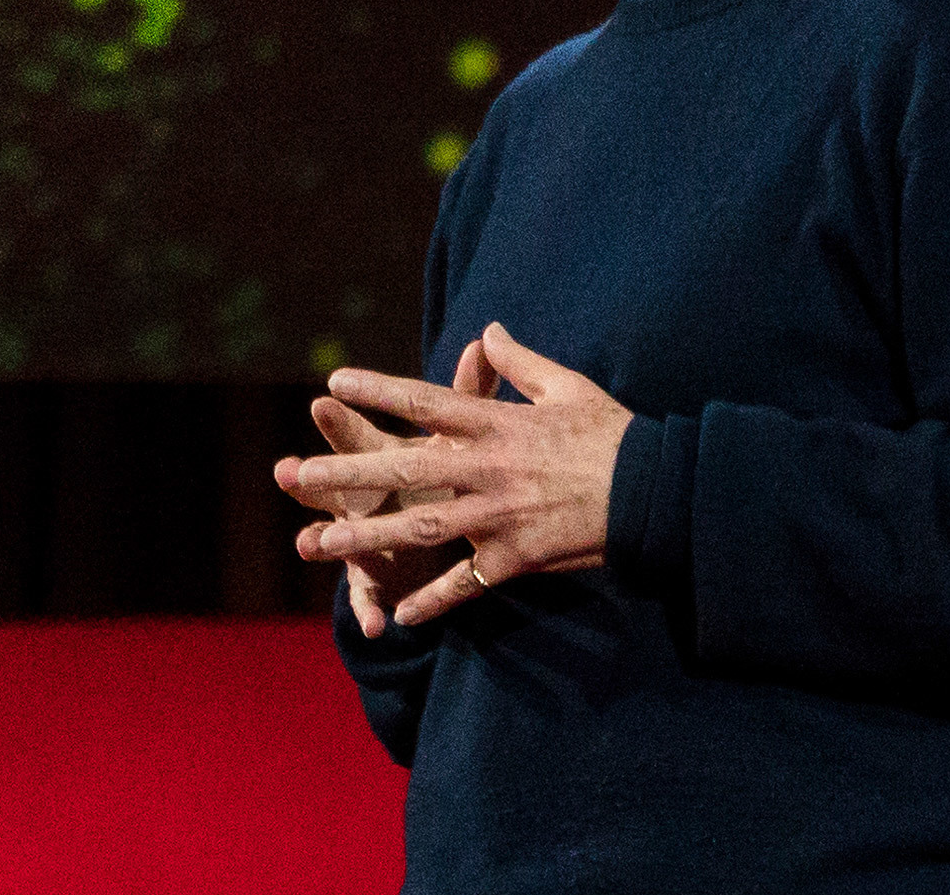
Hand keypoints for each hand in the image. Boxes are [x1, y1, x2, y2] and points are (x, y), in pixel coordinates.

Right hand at [272, 334, 499, 636]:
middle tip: (285, 469)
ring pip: (335, 539)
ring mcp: (360, 539)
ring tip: (306, 544)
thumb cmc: (444, 472)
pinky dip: (369, 612)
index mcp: (382, 460)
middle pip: (331, 484)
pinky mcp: (373, 579)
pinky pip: (368, 598)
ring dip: (321, 541)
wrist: (438, 530)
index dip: (342, 418)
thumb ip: (469, 393)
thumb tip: (486, 340)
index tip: (324, 396)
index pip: (359, 434)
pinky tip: (375, 627)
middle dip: (309, 478)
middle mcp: (361, 498)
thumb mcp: (460, 434)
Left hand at [288, 321, 634, 629]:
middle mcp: (490, 469)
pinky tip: (399, 617)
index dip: (378, 391)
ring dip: (367, 536)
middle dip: (347, 472)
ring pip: (421, 528)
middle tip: (295, 475)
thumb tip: (487, 331)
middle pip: (405, 466)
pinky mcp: (515, 560)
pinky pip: (465, 584)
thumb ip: (519, 363)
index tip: (333, 381)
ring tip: (319, 542)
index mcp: (499, 424)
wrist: (655, 493)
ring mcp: (499, 518)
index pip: (426, 402)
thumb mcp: (566, 385)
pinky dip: (433, 601)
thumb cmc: (611, 434)